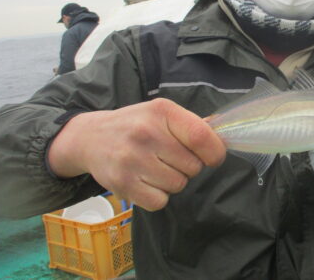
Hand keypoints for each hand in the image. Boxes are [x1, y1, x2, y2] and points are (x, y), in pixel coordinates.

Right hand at [48, 99, 225, 210]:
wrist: (90, 138)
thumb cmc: (135, 125)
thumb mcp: (160, 113)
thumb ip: (191, 125)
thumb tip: (223, 139)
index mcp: (162, 111)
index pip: (201, 136)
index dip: (214, 152)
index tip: (213, 157)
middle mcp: (147, 133)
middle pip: (193, 166)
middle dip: (188, 167)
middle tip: (170, 159)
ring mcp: (133, 159)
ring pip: (178, 185)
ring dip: (172, 181)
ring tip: (155, 168)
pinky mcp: (122, 183)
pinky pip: (160, 201)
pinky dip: (158, 196)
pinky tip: (146, 181)